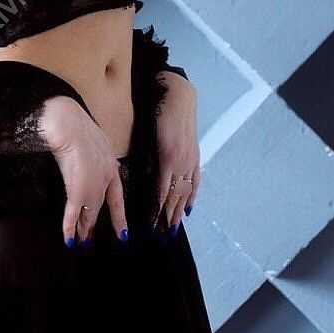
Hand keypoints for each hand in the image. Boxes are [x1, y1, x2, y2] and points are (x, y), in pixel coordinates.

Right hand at [39, 96, 127, 246]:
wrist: (70, 126)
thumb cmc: (78, 127)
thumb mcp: (93, 141)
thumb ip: (94, 154)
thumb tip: (87, 159)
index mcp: (111, 168)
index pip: (117, 198)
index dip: (119, 217)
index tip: (123, 233)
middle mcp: (105, 181)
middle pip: (100, 208)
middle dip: (94, 225)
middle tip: (90, 241)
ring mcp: (92, 188)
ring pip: (88, 213)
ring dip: (83, 229)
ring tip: (80, 242)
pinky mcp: (77, 191)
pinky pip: (73, 214)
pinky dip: (70, 227)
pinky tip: (69, 240)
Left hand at [153, 73, 200, 233]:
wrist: (178, 96)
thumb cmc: (157, 113)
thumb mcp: (147, 135)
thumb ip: (145, 158)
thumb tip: (139, 178)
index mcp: (167, 159)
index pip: (161, 193)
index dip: (157, 211)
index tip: (151, 227)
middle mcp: (181, 163)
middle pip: (174, 197)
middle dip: (168, 217)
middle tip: (163, 236)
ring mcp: (190, 160)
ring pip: (185, 192)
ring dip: (179, 211)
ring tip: (174, 228)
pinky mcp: (195, 156)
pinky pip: (195, 181)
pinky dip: (192, 196)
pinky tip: (189, 208)